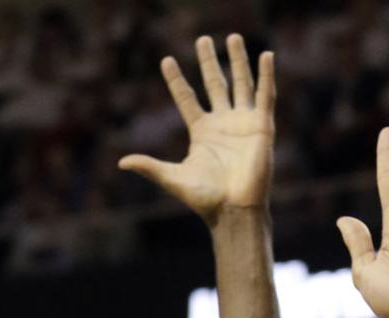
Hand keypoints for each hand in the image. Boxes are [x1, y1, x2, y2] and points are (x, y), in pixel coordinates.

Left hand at [119, 35, 273, 220]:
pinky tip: (265, 54)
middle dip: (209, 62)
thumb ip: (150, 167)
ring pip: (240, 84)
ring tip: (232, 37)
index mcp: (201, 133)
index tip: (166, 60)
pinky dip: (266, 75)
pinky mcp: (262, 127)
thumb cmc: (206, 199)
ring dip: (238, 61)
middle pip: (214, 84)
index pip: (186, 99)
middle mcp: (222, 124)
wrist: (234, 210)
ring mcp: (243, 123)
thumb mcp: (173, 179)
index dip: (176, 81)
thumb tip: (122, 162)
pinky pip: (265, 95)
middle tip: (202, 39)